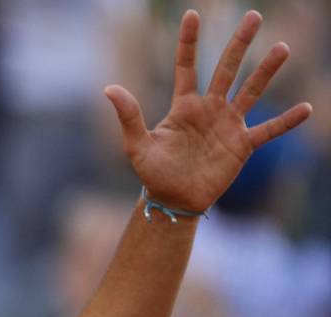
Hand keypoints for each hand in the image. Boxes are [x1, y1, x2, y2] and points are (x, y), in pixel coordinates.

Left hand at [105, 10, 311, 213]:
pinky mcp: (243, 145)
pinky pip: (269, 130)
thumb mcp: (136, 145)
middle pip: (227, 69)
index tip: (192, 14)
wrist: (174, 200)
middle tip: (253, 16)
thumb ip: (129, 116)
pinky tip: (306, 109)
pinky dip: (286, 121)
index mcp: (184, 106)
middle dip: (239, 43)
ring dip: (266, 71)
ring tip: (282, 48)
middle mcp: (209, 109)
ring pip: (251, 91)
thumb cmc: (153, 172)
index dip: (188, 41)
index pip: (186, 66)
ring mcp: (228, 125)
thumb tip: (108, 88)